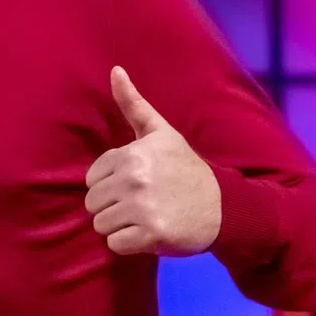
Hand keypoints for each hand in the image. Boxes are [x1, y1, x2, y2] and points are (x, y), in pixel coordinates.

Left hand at [85, 66, 221, 257]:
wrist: (224, 206)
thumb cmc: (184, 168)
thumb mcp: (161, 133)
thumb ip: (133, 104)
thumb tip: (115, 70)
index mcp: (133, 155)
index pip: (91, 180)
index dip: (110, 184)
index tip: (137, 183)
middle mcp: (136, 179)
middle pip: (92, 204)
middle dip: (113, 207)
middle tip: (143, 203)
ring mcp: (143, 208)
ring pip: (101, 225)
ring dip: (121, 226)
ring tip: (147, 216)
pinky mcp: (152, 235)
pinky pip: (115, 245)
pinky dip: (130, 244)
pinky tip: (151, 232)